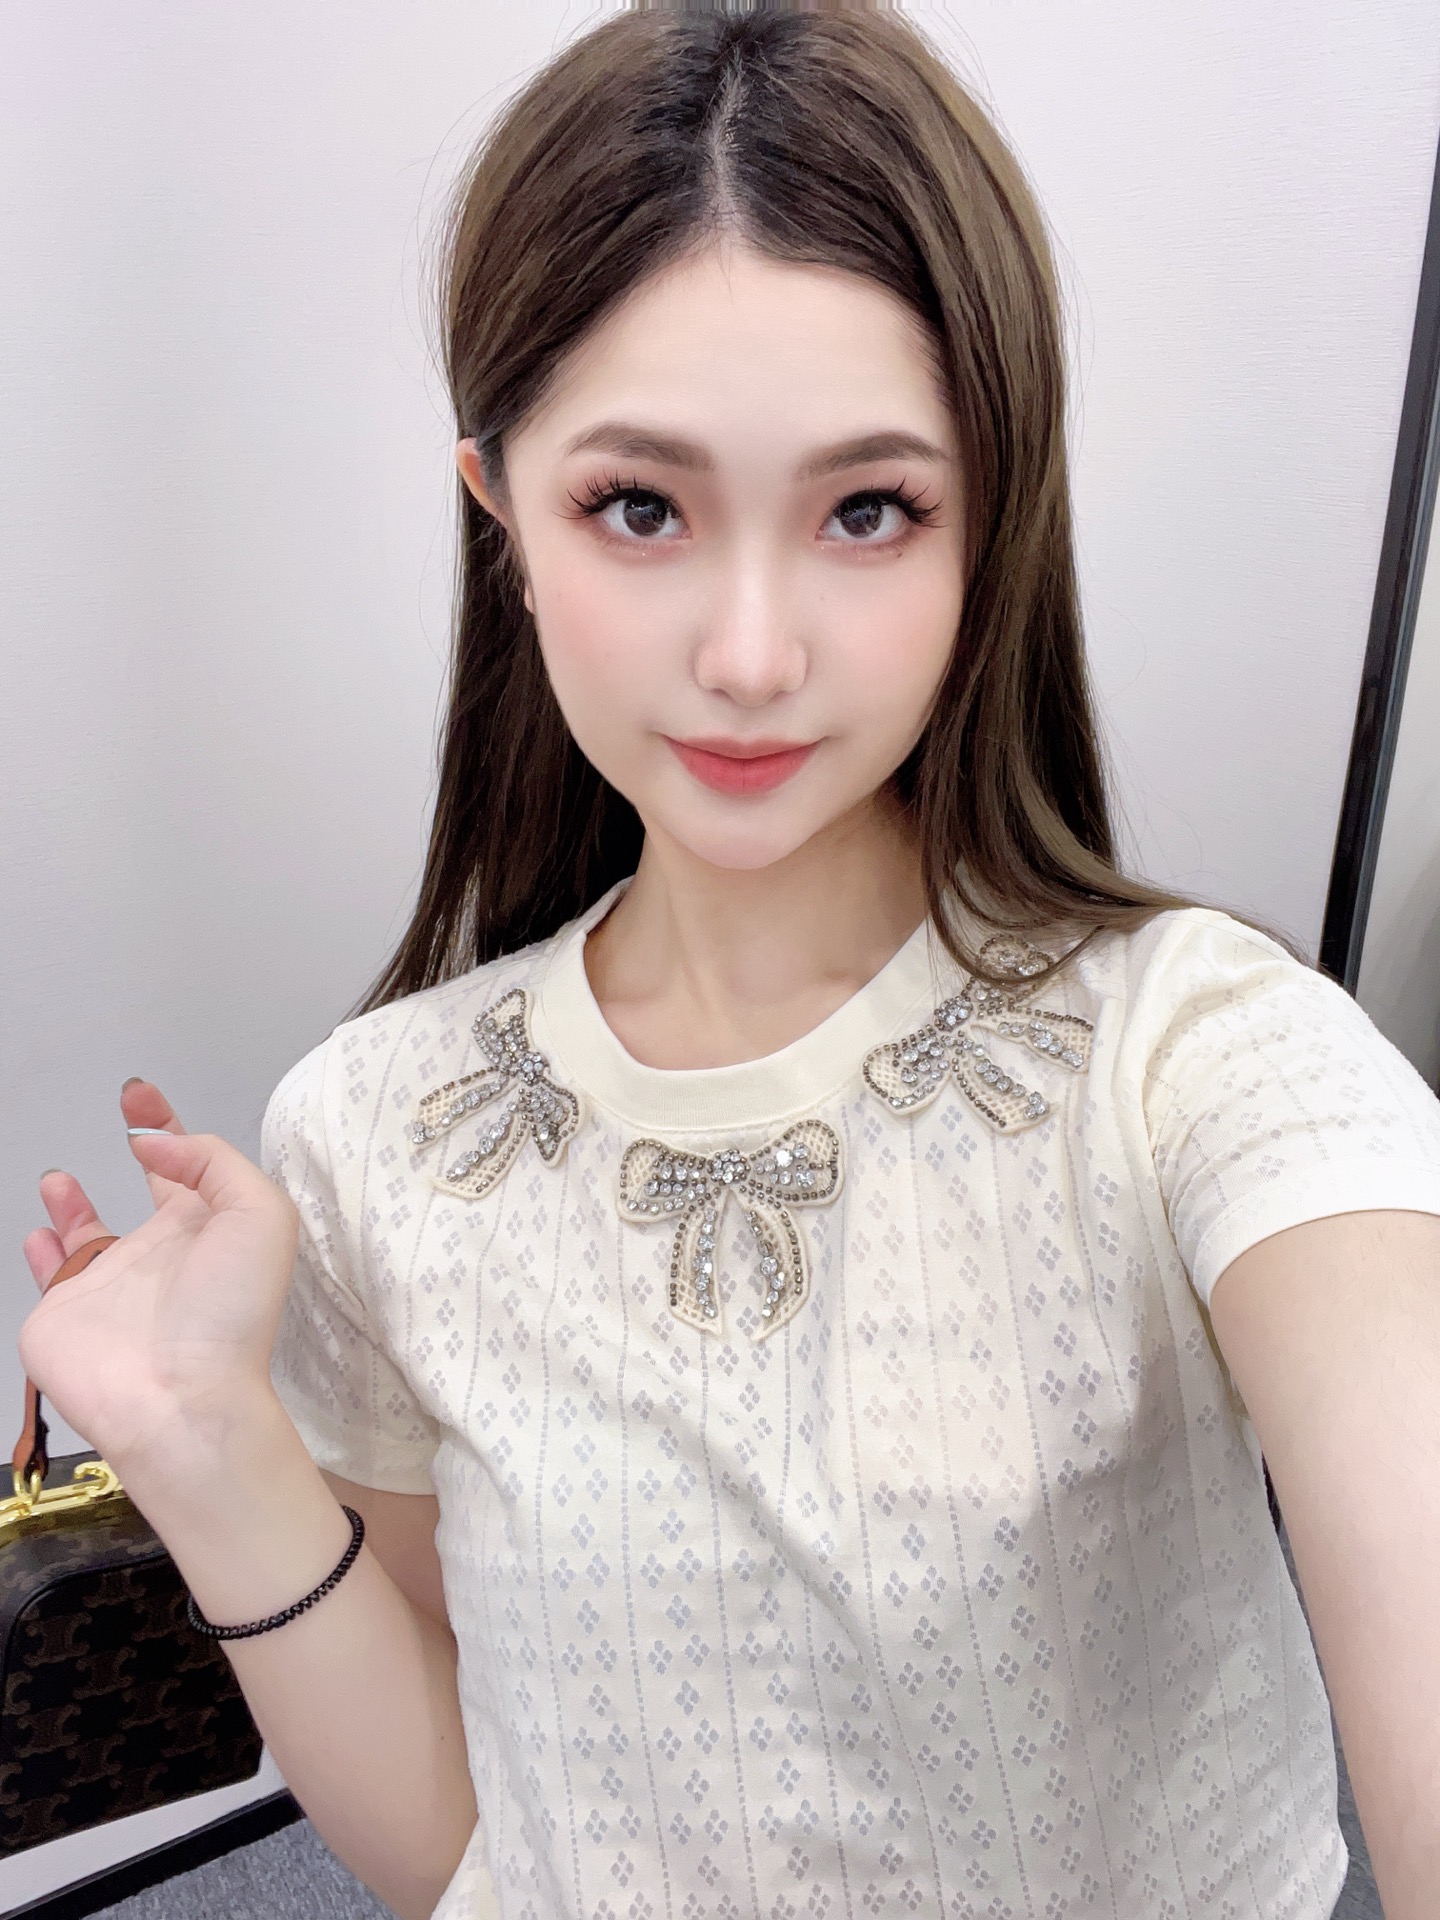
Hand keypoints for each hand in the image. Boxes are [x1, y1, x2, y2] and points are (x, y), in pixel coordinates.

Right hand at [20, 1079, 297, 1475]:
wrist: (179, 1398)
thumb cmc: (230, 1312)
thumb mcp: (258, 1214)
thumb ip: (212, 1161)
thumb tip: (152, 1143)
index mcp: (209, 1229)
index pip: (191, 1163)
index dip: (168, 1123)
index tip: (140, 1094)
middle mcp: (162, 1254)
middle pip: (150, 1190)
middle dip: (139, 1150)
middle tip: (124, 1111)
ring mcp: (110, 1285)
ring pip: (90, 1234)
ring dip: (73, 1206)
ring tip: (58, 1180)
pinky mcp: (63, 1314)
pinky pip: (50, 1275)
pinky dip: (41, 1254)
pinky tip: (38, 1235)